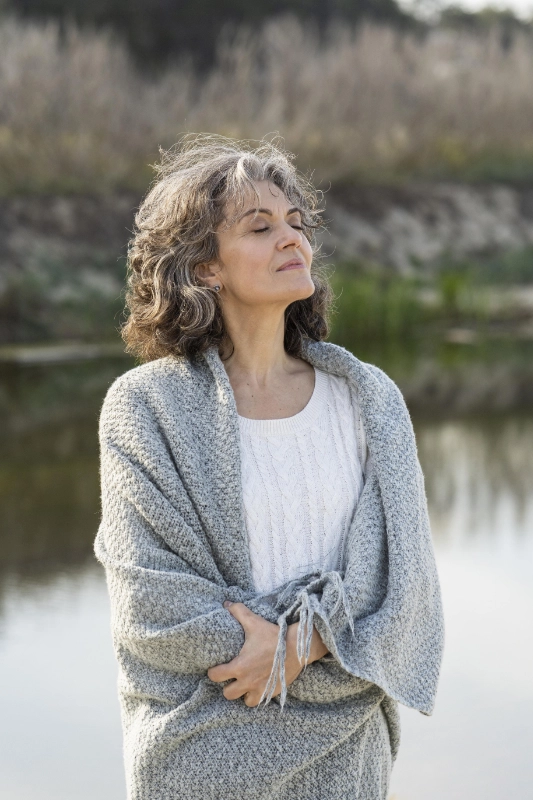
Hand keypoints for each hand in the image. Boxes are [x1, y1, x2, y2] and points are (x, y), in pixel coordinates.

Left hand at [207, 601, 328, 706]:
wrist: (297, 647)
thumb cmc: (273, 635)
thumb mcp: (254, 622)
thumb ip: (238, 612)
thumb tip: (226, 603)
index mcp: (239, 666)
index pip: (215, 676)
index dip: (213, 672)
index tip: (217, 668)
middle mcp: (247, 681)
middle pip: (228, 694)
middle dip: (228, 686)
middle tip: (231, 677)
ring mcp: (260, 689)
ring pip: (244, 701)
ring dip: (243, 694)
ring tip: (245, 685)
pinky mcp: (272, 693)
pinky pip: (260, 702)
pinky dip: (258, 696)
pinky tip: (258, 687)